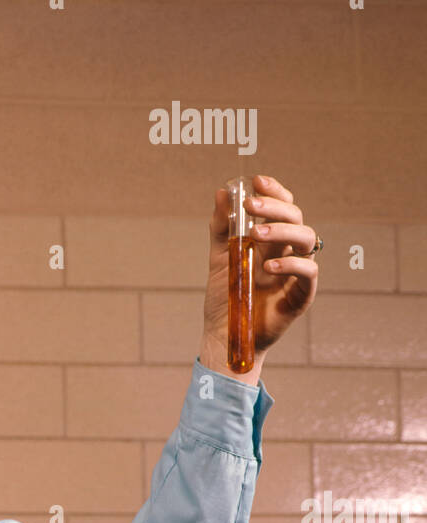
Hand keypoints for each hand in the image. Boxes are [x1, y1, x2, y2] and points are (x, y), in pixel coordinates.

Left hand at [201, 173, 319, 376]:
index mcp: (271, 240)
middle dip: (274, 207)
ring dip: (283, 230)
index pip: (283, 207)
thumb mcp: (219, 258)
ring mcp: (296, 272)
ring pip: (306, 238)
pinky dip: (291, 264)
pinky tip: (268, 265)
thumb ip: (221, 227)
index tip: (256, 182)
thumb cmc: (225, 298)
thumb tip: (222, 192)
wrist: (224, 335)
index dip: (274, 192)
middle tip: (250, 207)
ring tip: (257, 234)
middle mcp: (287, 252)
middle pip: (295, 217)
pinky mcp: (301, 295)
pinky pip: (308, 272)